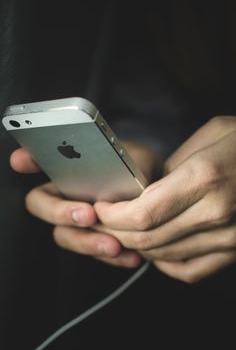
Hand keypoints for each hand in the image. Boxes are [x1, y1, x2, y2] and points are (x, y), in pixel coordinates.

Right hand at [10, 142, 158, 267]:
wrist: (157, 194)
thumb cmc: (140, 170)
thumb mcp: (137, 158)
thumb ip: (122, 161)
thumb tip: (112, 170)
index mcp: (70, 170)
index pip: (40, 163)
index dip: (27, 161)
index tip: (21, 161)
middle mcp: (67, 195)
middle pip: (43, 206)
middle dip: (60, 212)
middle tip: (87, 215)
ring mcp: (77, 222)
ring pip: (66, 236)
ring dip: (87, 243)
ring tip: (113, 245)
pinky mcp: (94, 241)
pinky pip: (92, 253)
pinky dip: (110, 258)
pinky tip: (130, 256)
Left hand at [94, 116, 235, 282]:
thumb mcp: (209, 136)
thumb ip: (173, 166)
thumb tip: (147, 189)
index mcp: (205, 177)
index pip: (143, 212)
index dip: (113, 215)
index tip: (100, 208)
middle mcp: (217, 212)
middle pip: (149, 238)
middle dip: (116, 232)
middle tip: (102, 221)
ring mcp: (230, 237)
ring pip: (165, 255)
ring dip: (136, 246)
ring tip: (122, 232)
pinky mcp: (235, 249)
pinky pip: (190, 270)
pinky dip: (165, 264)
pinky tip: (156, 250)